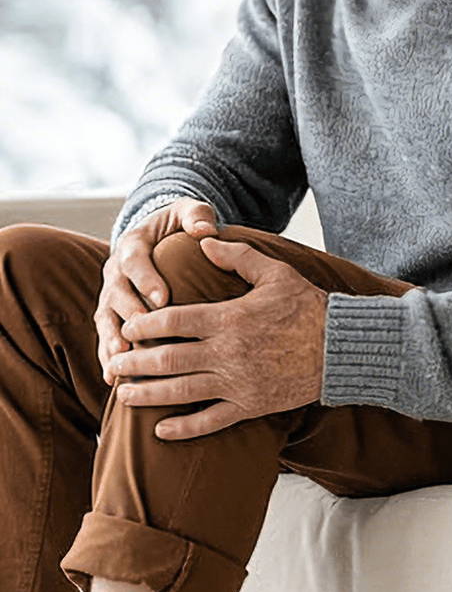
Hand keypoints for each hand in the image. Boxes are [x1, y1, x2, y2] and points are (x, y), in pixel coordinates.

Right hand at [95, 197, 219, 378]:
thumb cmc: (178, 226)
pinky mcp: (111, 315)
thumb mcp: (187, 212)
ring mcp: (110, 295)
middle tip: (143, 332)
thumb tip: (206, 230)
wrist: (158, 238)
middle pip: (116, 293)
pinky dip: (107, 357)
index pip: (135, 260)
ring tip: (122, 360)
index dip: (146, 279)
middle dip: (129, 314)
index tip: (163, 298)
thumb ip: (196, 215)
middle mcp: (116, 271)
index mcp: (133, 244)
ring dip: (112, 339)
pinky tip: (112, 379)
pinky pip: (106, 337)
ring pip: (106, 319)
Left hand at [105, 237, 328, 438]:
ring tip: (123, 395)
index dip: (144, 324)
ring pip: (182, 392)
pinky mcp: (250, 405)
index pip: (173, 321)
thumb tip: (204, 241)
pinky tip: (160, 431)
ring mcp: (237, 383)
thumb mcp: (274, 272)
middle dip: (135, 362)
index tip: (127, 325)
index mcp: (229, 318)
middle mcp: (228, 353)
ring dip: (149, 394)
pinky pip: (211, 421)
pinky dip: (184, 428)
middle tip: (112, 363)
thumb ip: (236, 257)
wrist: (340, 348)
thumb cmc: (307, 306)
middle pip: (168, 359)